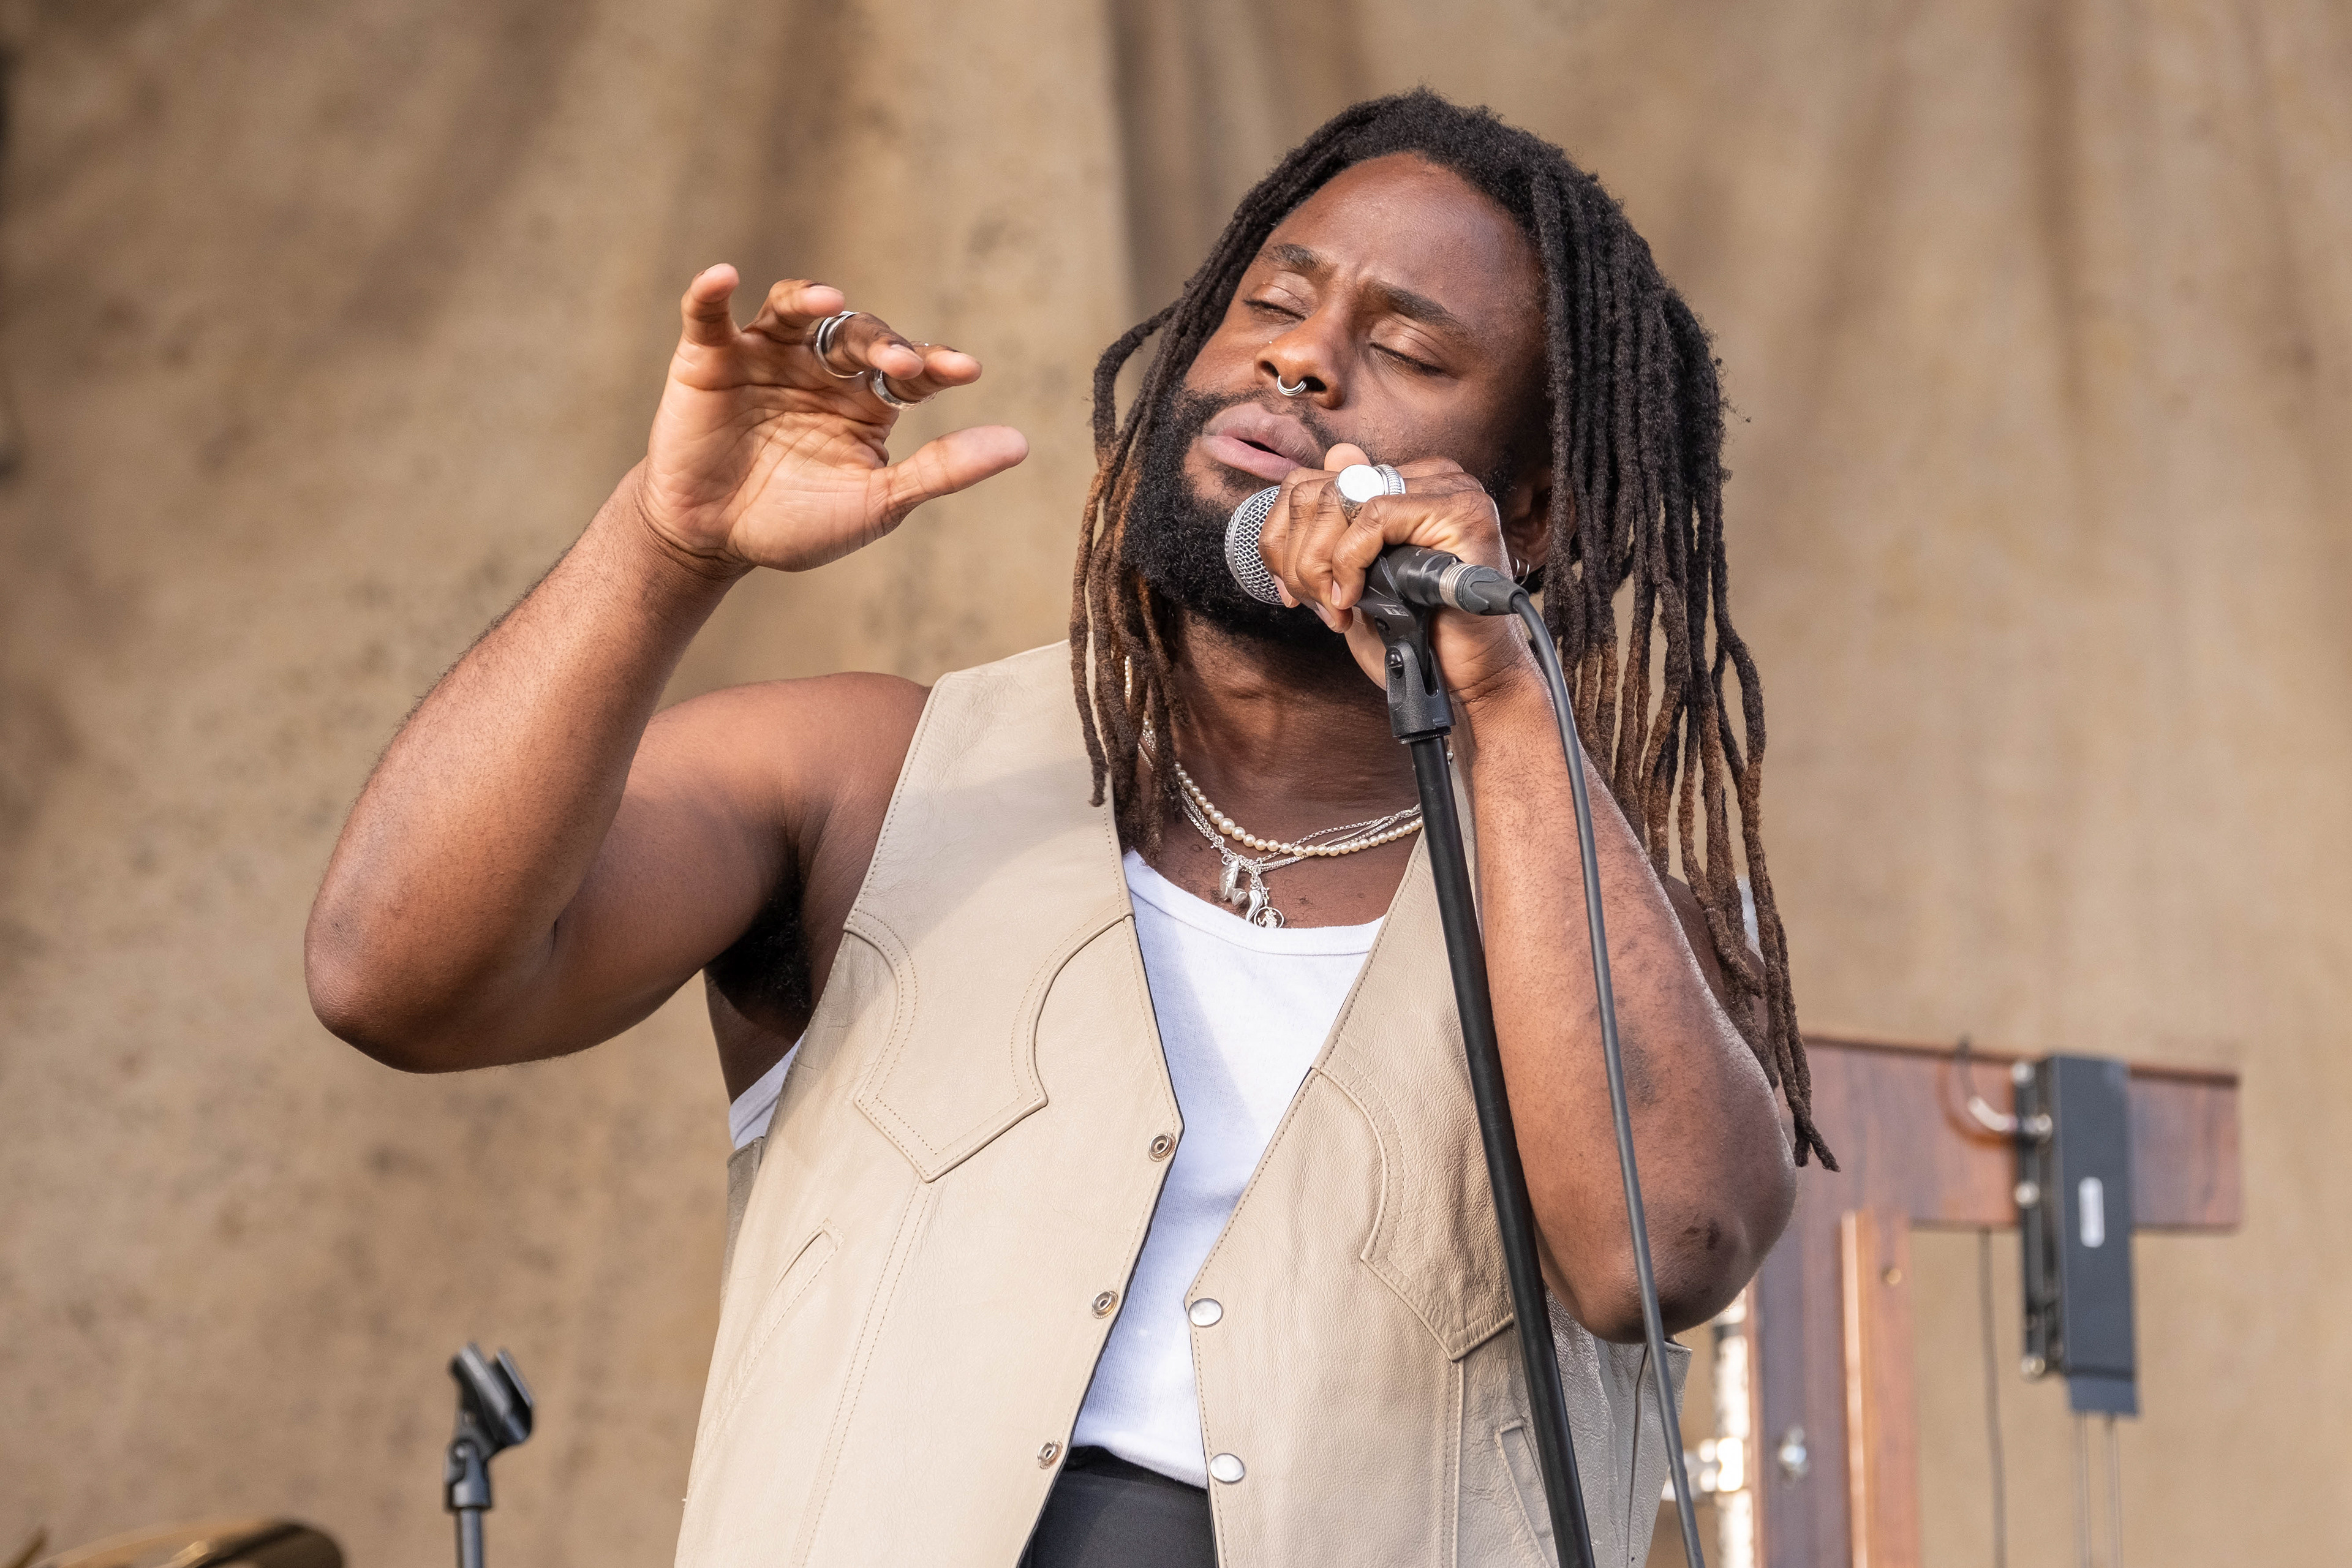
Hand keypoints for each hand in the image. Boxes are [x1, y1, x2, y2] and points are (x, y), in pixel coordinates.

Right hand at [634, 267, 1028, 573]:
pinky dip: (710, 292)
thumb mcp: (878, 503)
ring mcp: (766, 356)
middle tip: (902, 363)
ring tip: (827, 300)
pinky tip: (722, 276)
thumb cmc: (799, 523)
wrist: (715, 541)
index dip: (937, 364)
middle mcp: (821, 367)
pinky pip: (707, 315)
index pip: (912, 369)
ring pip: (792, 310)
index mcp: (867, 398)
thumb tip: (1020, 444)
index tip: (966, 369)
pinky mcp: (708, 357)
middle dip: (882, 343)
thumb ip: (942, 470)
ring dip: (808, 299)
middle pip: (857, 334)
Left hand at [1254, 442, 1539, 701]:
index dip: (1286, 539)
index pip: (1317, 482)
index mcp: (1407, 486)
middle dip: (1298, 556)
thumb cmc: (1418, 635)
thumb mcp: (1358, 579)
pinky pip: (1376, 516)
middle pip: (1320, 488)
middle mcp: (1432, 477)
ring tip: (1335, 608)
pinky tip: (1355, 598)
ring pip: (1342, 497)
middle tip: (1315, 604)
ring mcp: (1451, 490)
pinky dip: (1350, 561)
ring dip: (1319, 563)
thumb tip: (1336, 455)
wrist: (1465, 680)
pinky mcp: (1461, 513)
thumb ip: (1338, 527)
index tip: (1291, 589)